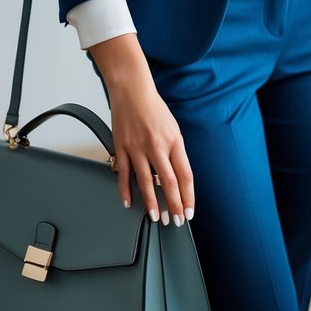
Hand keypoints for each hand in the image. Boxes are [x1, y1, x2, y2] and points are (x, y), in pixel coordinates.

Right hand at [89, 34, 194, 225]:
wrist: (132, 90)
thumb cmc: (154, 108)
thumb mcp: (173, 128)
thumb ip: (175, 151)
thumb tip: (177, 175)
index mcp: (175, 142)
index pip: (185, 175)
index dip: (188, 196)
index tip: (189, 211)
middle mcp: (157, 146)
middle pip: (169, 182)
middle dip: (174, 205)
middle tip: (175, 221)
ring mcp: (137, 148)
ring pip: (146, 182)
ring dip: (151, 203)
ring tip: (155, 217)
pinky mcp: (121, 147)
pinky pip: (124, 174)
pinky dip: (125, 191)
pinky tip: (128, 203)